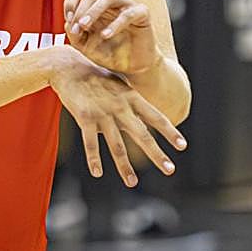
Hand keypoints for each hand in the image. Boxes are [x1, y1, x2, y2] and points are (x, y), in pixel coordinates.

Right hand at [49, 46, 186, 186]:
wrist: (69, 67)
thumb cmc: (96, 76)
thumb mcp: (120, 86)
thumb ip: (132, 102)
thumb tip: (146, 118)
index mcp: (132, 97)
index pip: (156, 117)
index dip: (170, 132)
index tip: (182, 146)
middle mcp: (121, 106)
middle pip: (142, 134)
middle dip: (157, 154)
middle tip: (170, 169)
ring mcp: (103, 113)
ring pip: (117, 145)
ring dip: (124, 166)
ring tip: (132, 183)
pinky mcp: (85, 118)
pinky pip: (90, 143)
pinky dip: (94, 159)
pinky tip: (97, 173)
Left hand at [63, 0, 160, 75]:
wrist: (132, 66)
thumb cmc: (110, 53)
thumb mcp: (86, 47)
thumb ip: (75, 36)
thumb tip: (67, 23)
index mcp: (95, 5)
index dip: (69, 3)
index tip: (68, 20)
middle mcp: (110, 1)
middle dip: (80, 11)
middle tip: (77, 28)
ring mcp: (127, 5)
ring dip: (93, 10)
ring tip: (85, 25)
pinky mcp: (142, 14)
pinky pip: (129, 13)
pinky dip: (115, 24)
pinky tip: (105, 35)